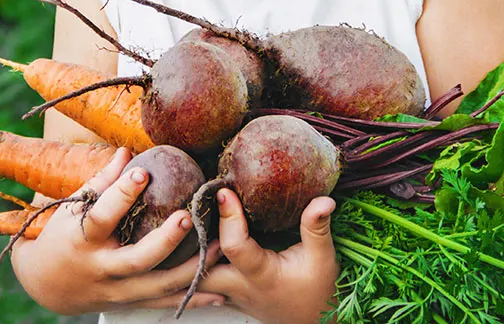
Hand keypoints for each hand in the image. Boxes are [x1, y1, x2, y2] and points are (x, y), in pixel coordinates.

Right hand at [10, 147, 224, 314]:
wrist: (48, 285)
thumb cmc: (64, 235)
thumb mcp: (74, 208)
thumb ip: (102, 182)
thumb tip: (127, 151)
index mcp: (83, 239)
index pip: (102, 216)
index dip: (120, 195)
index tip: (141, 171)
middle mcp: (102, 268)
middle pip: (137, 259)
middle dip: (165, 241)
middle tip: (187, 216)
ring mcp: (118, 290)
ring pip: (159, 286)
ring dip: (192, 270)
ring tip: (219, 247)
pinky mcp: (130, 303)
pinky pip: (166, 303)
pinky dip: (194, 299)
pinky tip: (221, 291)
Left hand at [197, 189, 338, 323]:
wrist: (314, 323)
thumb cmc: (319, 291)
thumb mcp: (322, 258)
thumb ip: (317, 227)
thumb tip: (324, 199)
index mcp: (261, 275)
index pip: (235, 247)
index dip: (228, 218)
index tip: (224, 192)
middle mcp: (239, 286)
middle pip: (199, 268)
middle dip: (187, 244)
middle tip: (185, 208)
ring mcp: (229, 294)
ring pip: (193, 279)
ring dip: (183, 255)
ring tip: (180, 222)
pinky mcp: (226, 295)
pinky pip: (199, 282)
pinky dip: (189, 264)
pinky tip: (184, 242)